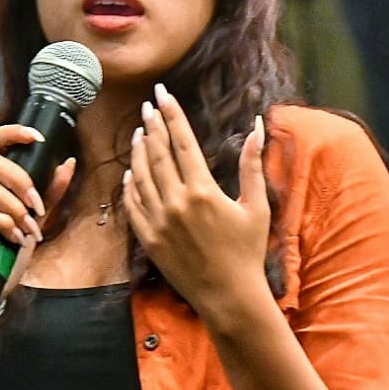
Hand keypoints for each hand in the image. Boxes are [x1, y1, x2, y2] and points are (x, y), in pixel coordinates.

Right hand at [0, 125, 75, 293]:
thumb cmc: (4, 251)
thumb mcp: (32, 219)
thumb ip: (49, 192)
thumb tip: (68, 162)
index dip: (12, 133)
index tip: (38, 138)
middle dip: (21, 180)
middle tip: (38, 206)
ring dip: (15, 208)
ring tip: (29, 229)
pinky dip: (3, 223)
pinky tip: (15, 238)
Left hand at [124, 85, 268, 314]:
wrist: (228, 295)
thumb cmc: (247, 251)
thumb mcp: (256, 206)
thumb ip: (252, 164)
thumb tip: (258, 126)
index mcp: (203, 190)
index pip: (182, 142)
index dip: (172, 114)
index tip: (163, 94)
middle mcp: (177, 202)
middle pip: (159, 154)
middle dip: (153, 126)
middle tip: (148, 105)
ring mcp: (159, 221)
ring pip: (141, 177)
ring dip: (139, 151)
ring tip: (139, 131)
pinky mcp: (149, 239)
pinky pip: (134, 206)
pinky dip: (130, 186)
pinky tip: (130, 172)